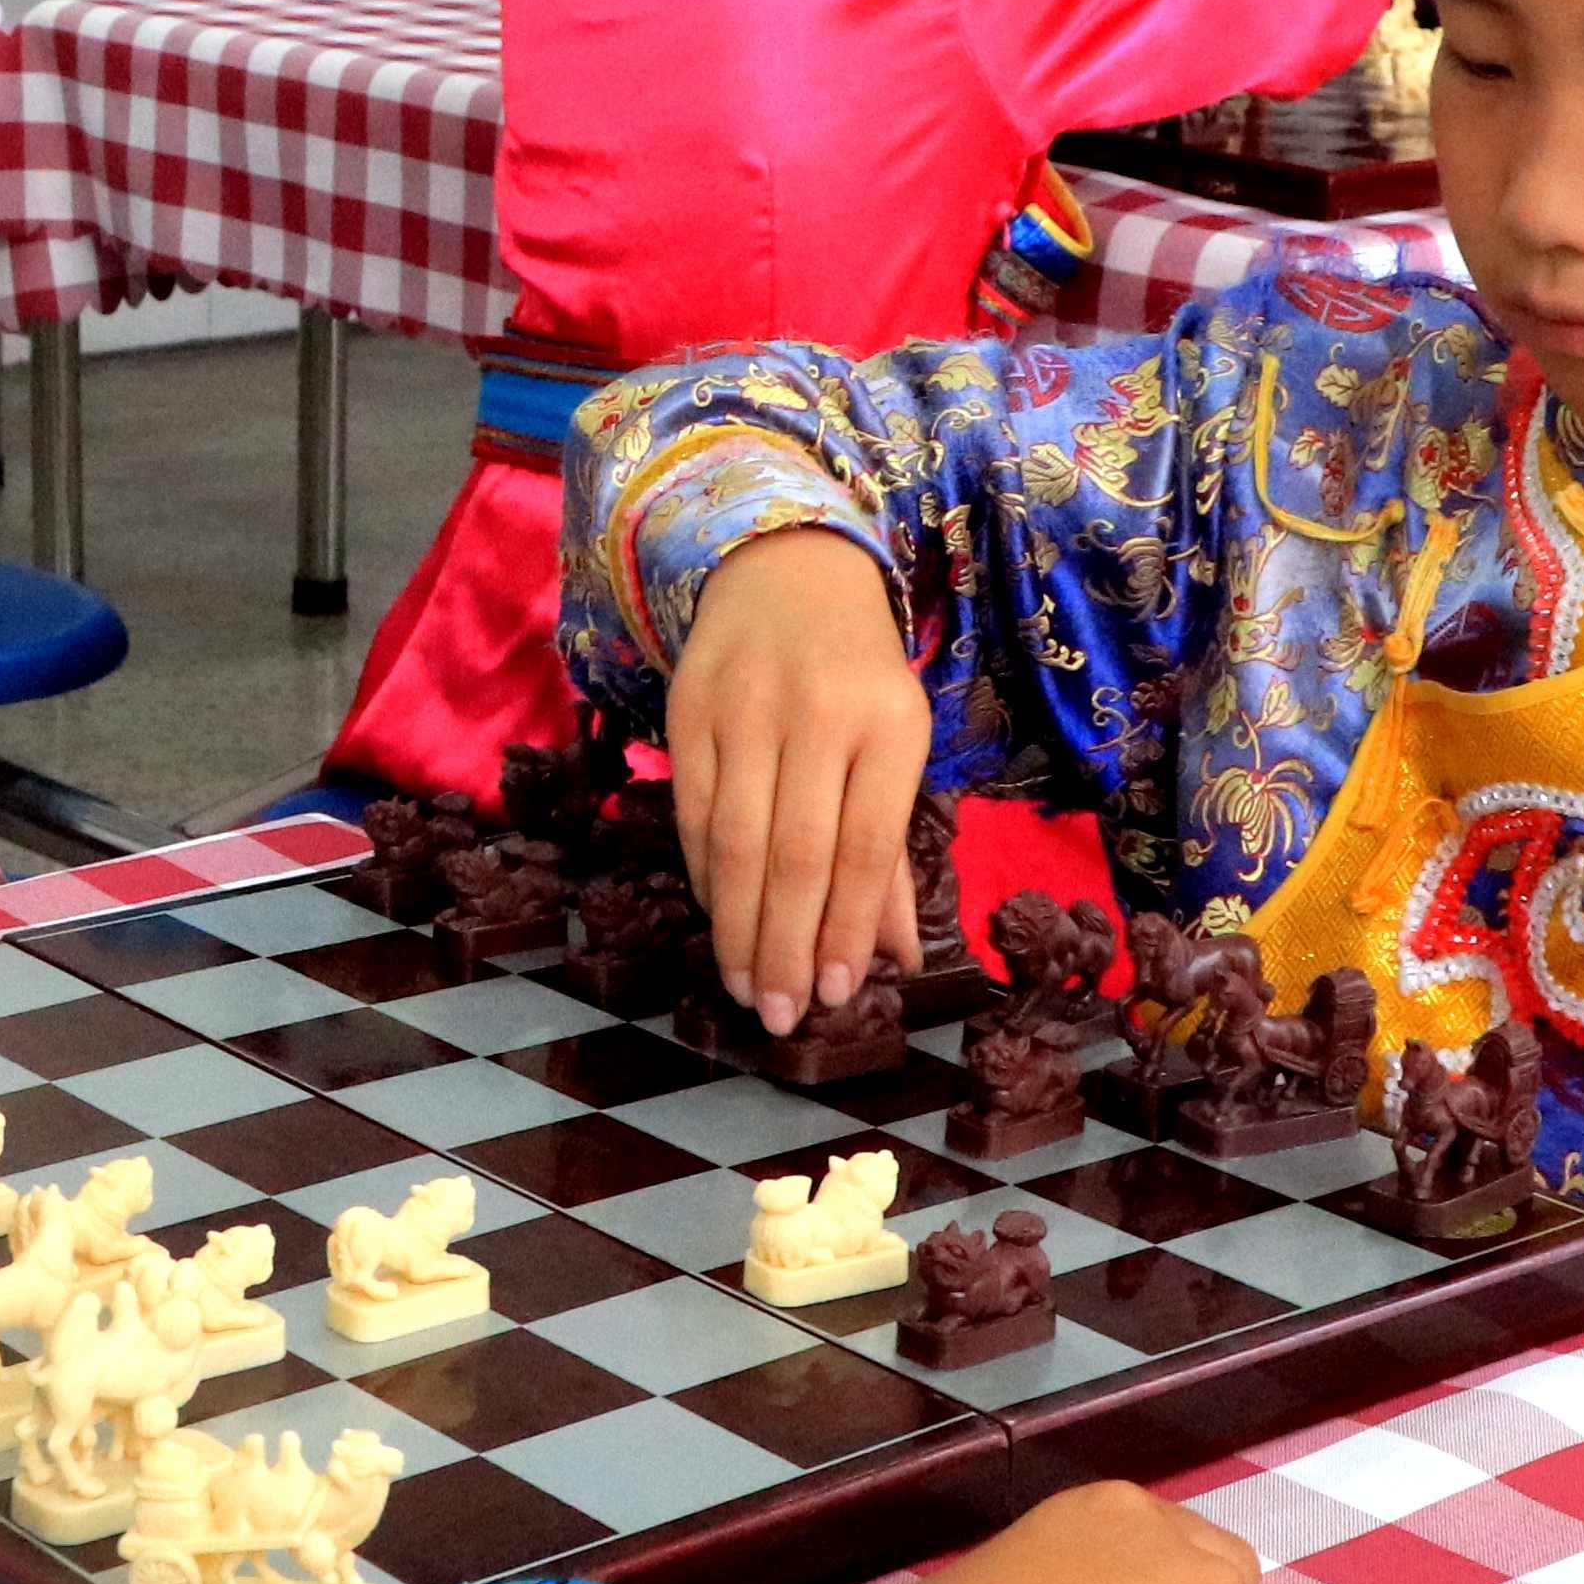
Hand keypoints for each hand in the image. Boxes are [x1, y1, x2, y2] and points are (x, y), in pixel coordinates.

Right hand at [664, 531, 924, 1026]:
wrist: (787, 568)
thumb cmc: (858, 676)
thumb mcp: (896, 748)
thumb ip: (890, 855)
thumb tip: (896, 959)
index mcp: (890, 725)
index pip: (864, 846)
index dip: (846, 930)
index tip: (834, 997)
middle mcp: (818, 714)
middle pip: (795, 853)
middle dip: (784, 946)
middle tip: (777, 1016)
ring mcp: (745, 709)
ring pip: (734, 840)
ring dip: (735, 926)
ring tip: (742, 987)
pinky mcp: (687, 707)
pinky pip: (692, 811)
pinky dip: (702, 875)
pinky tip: (716, 917)